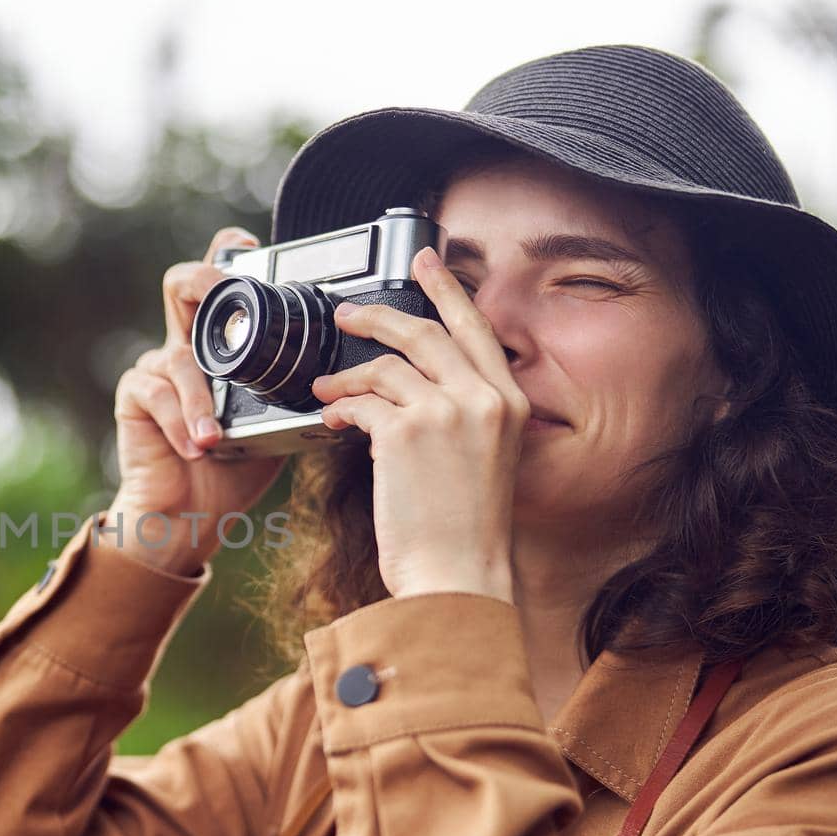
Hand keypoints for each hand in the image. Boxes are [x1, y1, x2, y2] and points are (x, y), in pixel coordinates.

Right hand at [108, 227, 286, 573]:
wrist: (192, 515)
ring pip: (178, 357)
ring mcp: (156, 367)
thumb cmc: (236, 468)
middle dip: (201, 283)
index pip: (221, 282)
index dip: (229, 255)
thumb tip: (352, 379)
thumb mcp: (278, 424)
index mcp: (223, 344)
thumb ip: (297, 393)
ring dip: (200, 400)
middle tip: (217, 295)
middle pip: (181, 284)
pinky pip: (156, 394)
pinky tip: (197, 447)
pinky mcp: (135, 396)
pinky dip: (182, 423)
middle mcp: (186, 344)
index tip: (250, 246)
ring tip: (216, 436)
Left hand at [311, 246, 525, 601]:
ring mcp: (445, 413)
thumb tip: (409, 389)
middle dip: (377, 315)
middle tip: (347, 312)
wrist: (458, 575)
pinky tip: (330, 418)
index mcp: (509, 404)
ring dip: (347, 375)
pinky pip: (360, 401)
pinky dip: (339, 407)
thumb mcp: (483, 460)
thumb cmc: (464, 531)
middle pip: (423, 332)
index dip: (446, 288)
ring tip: (327, 386)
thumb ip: (461, 417)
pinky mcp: (404, 432)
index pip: (475, 329)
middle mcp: (483, 400)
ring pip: (384, 366)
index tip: (425, 260)